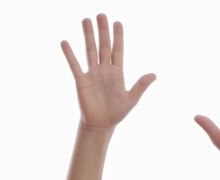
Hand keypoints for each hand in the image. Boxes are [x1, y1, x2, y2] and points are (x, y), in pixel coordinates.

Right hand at [61, 14, 155, 128]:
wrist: (101, 123)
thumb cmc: (117, 112)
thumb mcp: (131, 99)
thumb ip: (141, 86)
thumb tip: (154, 74)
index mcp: (118, 73)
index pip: (118, 50)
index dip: (118, 37)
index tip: (118, 23)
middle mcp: (104, 70)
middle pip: (104, 46)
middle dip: (103, 31)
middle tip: (101, 15)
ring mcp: (92, 74)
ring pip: (90, 51)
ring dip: (88, 36)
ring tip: (85, 20)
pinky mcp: (81, 81)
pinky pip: (75, 65)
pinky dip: (70, 54)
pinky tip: (65, 43)